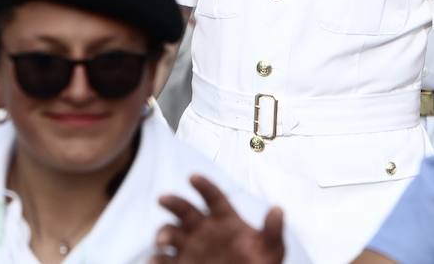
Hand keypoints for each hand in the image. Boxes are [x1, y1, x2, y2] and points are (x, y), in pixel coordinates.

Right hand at [152, 174, 285, 263]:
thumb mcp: (271, 251)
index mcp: (224, 219)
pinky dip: (156, 259)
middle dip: (173, 202)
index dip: (203, 186)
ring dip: (163, 233)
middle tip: (163, 198)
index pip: (213, 197)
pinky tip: (155, 260)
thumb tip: (278, 209)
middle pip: (184, 210)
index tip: (193, 177)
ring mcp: (189, 247)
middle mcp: (203, 229)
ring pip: (170, 232)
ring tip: (163, 241)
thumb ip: (273, 231)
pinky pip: (163, 260)